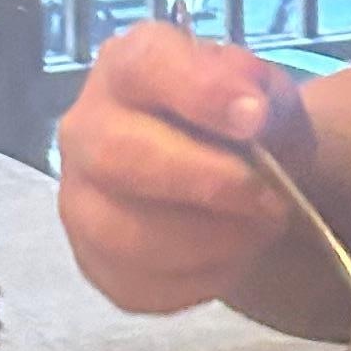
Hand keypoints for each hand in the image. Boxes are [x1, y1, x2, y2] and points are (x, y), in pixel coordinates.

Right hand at [55, 19, 313, 317]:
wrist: (227, 178)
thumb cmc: (237, 124)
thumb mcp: (267, 96)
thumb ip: (265, 96)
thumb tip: (254, 113)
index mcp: (128, 66)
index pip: (145, 66)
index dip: (201, 92)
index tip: (255, 119)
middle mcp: (86, 127)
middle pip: (118, 155)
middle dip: (206, 182)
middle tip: (270, 197)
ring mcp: (80, 199)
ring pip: (124, 233)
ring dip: (209, 240)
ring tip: (260, 229)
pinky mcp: (93, 262)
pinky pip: (138, 284)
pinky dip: (200, 279)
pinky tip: (231, 257)